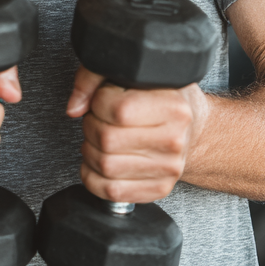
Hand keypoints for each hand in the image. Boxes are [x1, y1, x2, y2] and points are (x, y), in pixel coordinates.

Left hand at [66, 67, 207, 203]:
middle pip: (107, 139)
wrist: (190, 126)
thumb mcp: (135, 73)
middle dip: (90, 125)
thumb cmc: (161, 96)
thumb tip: (74, 107)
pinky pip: (111, 192)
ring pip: (105, 166)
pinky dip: (92, 176)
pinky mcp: (158, 189)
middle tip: (98, 117)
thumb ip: (96, 76)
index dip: (98, 101)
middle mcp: (174, 140)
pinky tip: (98, 160)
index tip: (102, 98)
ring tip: (99, 136)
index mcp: (173, 106)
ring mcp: (168, 169)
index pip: (119, 109)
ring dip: (89, 149)